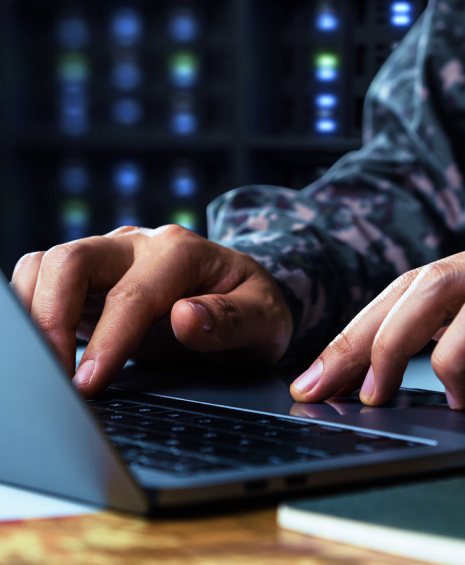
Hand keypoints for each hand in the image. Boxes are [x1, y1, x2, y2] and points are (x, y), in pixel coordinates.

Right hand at [11, 225, 292, 395]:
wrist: (245, 300)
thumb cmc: (255, 310)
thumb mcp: (266, 321)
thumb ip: (232, 320)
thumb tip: (186, 318)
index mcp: (183, 252)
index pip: (133, 294)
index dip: (108, 341)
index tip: (89, 383)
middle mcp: (140, 246)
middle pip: (72, 261)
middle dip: (51, 318)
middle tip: (53, 378)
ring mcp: (111, 258)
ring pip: (47, 265)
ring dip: (34, 312)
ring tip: (41, 368)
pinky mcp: (92, 280)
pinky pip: (44, 281)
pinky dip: (32, 310)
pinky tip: (42, 350)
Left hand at [290, 219, 464, 408]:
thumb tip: (434, 357)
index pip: (418, 280)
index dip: (365, 323)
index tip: (329, 367)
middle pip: (412, 280)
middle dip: (355, 334)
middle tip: (319, 383)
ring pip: (436, 287)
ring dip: (390, 343)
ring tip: (374, 392)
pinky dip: (455, 356)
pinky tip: (458, 391)